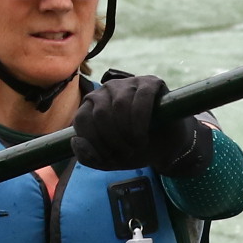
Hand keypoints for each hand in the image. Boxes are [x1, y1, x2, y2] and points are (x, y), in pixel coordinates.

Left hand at [72, 72, 214, 175]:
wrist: (166, 147)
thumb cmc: (134, 149)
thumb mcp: (108, 159)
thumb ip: (87, 156)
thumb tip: (76, 141)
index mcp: (91, 106)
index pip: (81, 120)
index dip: (94, 143)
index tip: (109, 157)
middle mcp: (105, 90)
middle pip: (100, 114)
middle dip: (113, 140)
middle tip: (127, 152)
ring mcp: (128, 83)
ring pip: (119, 106)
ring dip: (128, 133)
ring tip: (136, 145)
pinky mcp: (150, 82)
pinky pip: (141, 98)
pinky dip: (140, 121)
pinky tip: (143, 135)